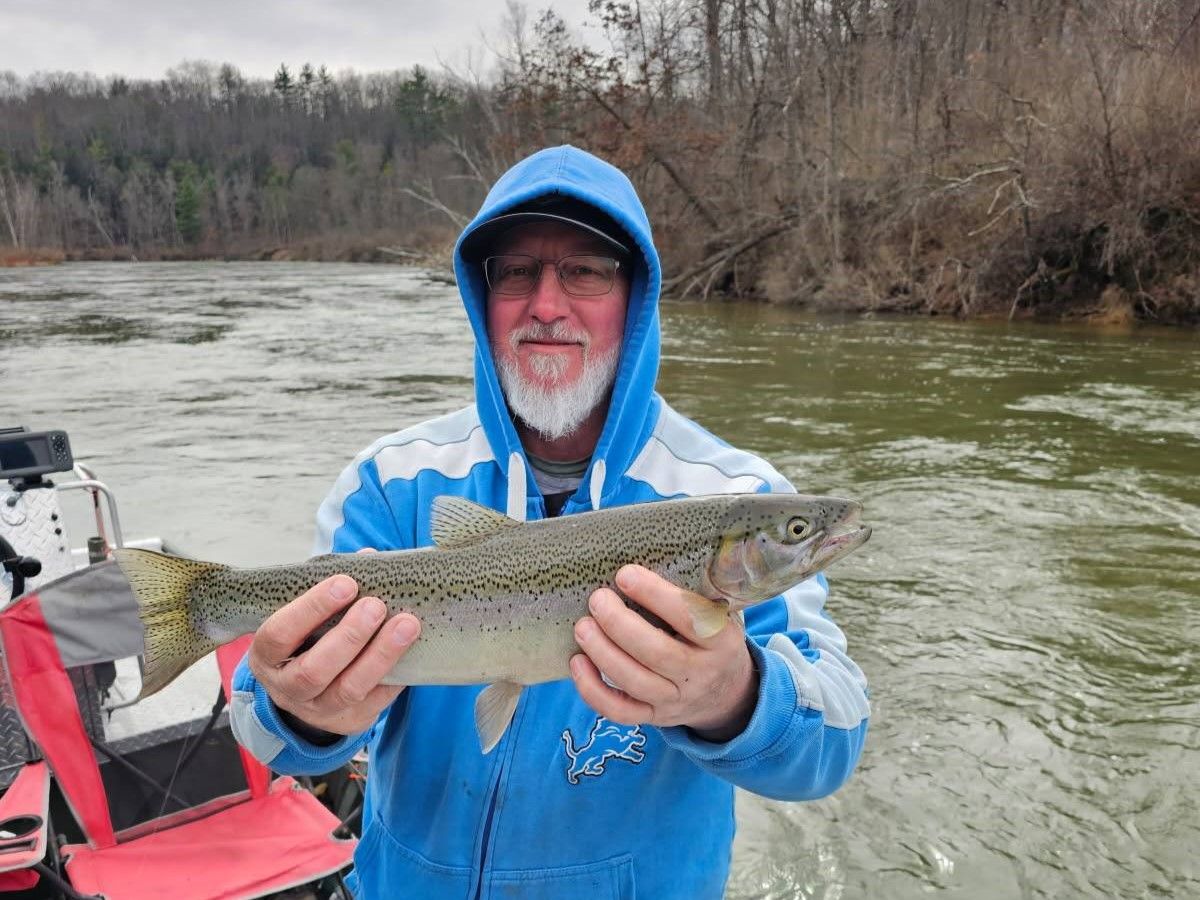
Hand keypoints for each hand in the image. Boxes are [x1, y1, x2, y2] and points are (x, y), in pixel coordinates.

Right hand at [246, 558, 419, 735]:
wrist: (307, 695)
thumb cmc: (309, 639)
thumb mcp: (306, 615)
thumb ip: (331, 588)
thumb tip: (368, 558)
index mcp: (268, 655)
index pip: (279, 634)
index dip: (311, 608)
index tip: (346, 583)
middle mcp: (287, 687)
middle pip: (314, 670)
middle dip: (349, 636)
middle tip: (376, 605)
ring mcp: (318, 709)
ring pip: (349, 689)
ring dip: (381, 655)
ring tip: (407, 625)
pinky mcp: (350, 721)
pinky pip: (376, 701)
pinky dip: (395, 675)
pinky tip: (412, 651)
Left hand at [570, 564, 757, 742]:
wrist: (727, 694)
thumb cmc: (711, 639)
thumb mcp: (717, 615)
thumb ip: (689, 595)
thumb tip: (640, 556)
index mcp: (720, 641)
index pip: (688, 618)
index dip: (654, 595)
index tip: (625, 574)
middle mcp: (699, 674)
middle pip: (656, 653)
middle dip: (619, 624)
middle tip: (597, 599)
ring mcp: (675, 700)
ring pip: (634, 682)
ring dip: (602, 652)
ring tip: (582, 626)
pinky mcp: (653, 717)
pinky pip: (619, 711)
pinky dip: (593, 689)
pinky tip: (577, 663)